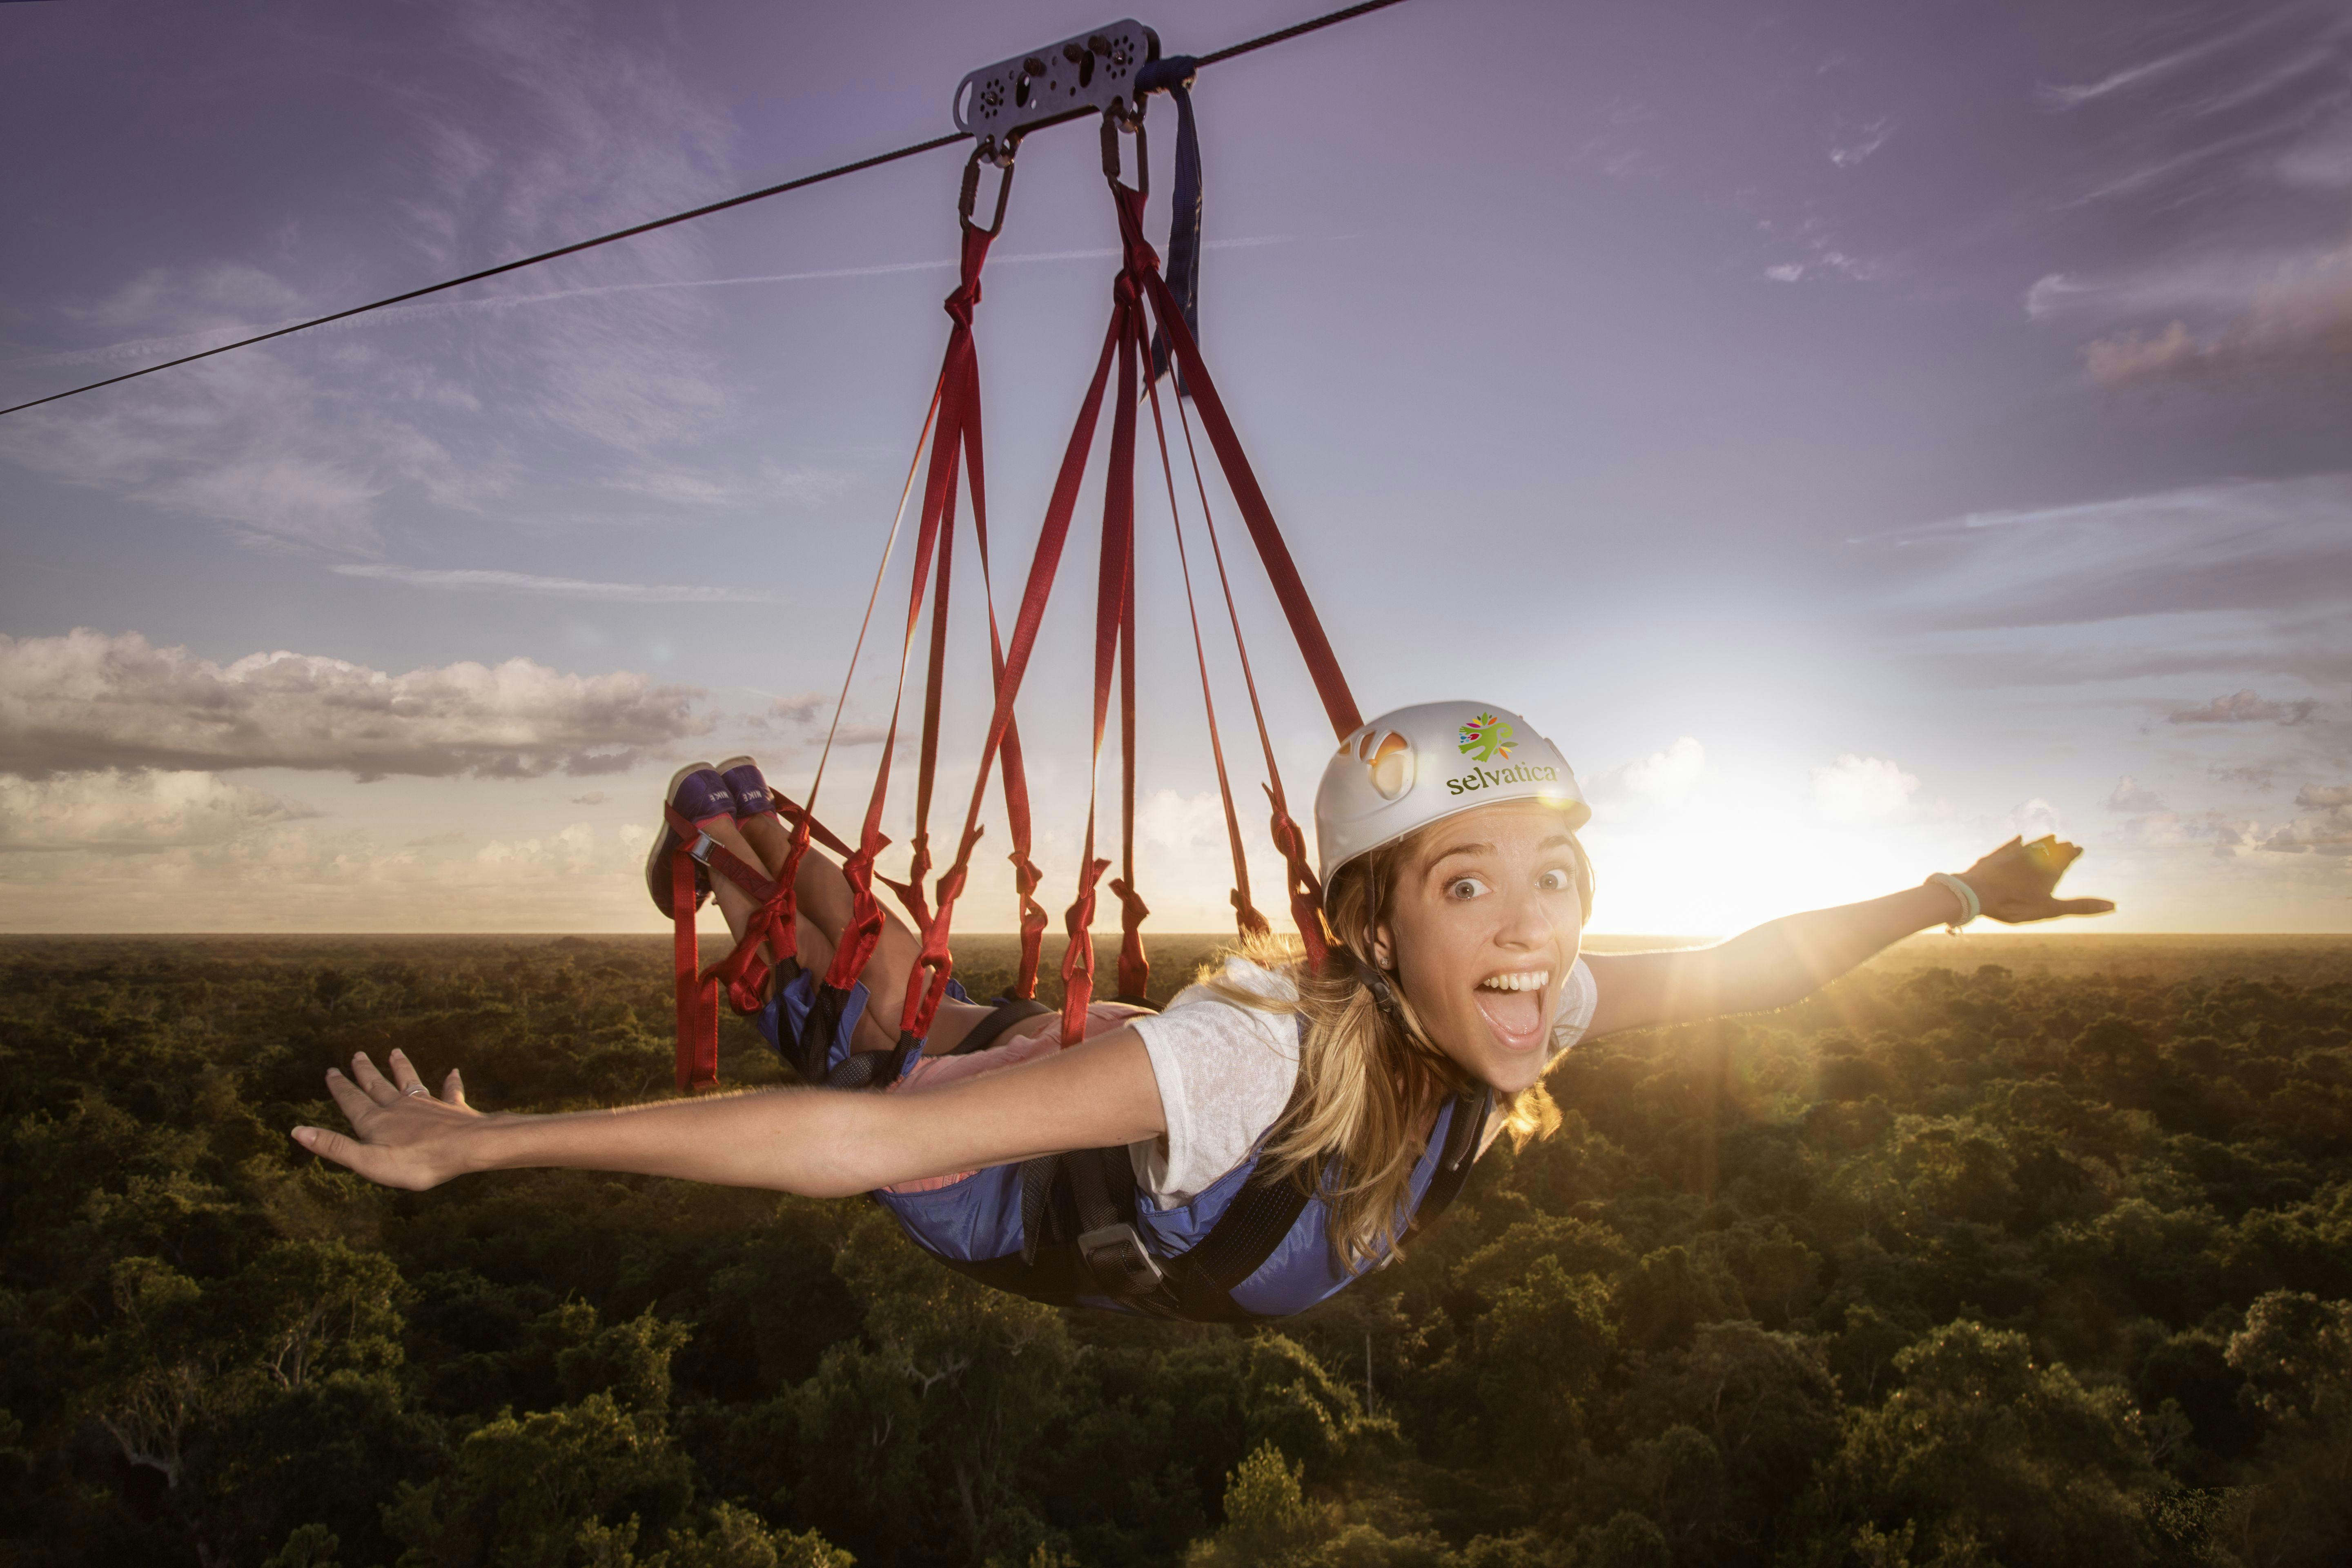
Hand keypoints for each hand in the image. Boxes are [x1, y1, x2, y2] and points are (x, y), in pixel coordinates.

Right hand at [291, 1047, 487, 1190]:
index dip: (340, 1087)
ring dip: (401, 1067)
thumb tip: (297, 1131)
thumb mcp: (366, 1161)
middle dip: (366, 1071)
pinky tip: (454, 1071)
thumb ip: (334, 1146)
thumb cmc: (415, 1161)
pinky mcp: (452, 1109)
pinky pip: (451, 1092)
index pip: (352, 1100)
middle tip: (358, 1054)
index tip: (332, 1071)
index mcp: (376, 1121)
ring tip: (394, 1052)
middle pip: (378, 1085)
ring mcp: (427, 1105)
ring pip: (410, 1082)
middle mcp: (399, 1107)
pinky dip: (451, 1082)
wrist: (465, 1148)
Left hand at [1948, 836, 2114, 924]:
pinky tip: (2020, 838)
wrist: (1976, 893)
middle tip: (2067, 843)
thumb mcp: (2051, 909)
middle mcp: (2033, 857)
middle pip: (2051, 849)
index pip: (2066, 857)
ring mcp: (2013, 854)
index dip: (2073, 853)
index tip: (2079, 848)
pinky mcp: (1996, 856)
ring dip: (2043, 842)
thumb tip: (2115, 905)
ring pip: (2032, 845)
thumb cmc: (2015, 904)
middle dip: (2060, 847)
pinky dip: (2017, 842)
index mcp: (2049, 869)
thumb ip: (2081, 906)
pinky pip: (2010, 845)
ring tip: (2050, 837)